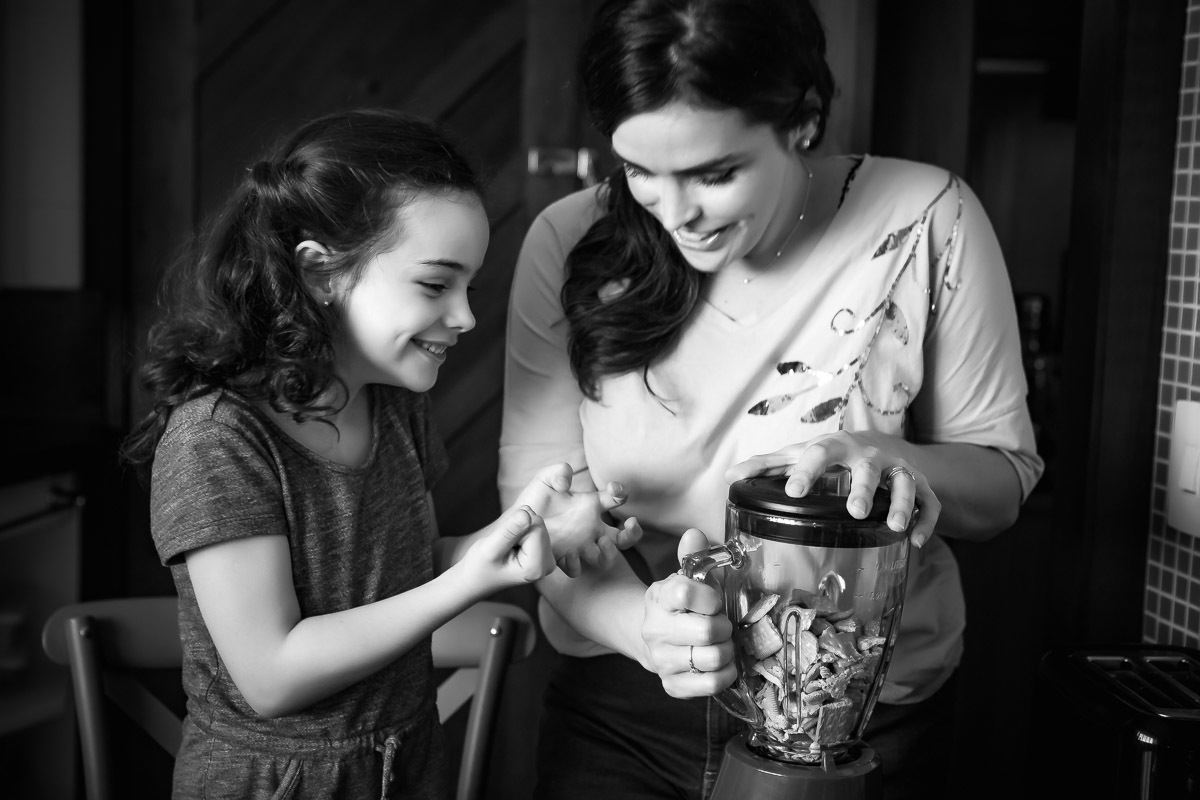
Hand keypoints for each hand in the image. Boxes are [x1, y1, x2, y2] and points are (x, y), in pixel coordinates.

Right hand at [462, 506, 555, 590]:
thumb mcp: (490, 548)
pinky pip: (535, 526)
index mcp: (536, 568)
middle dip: (518, 527)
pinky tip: (512, 544)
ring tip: (506, 546)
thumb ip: (509, 531)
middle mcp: (548, 564)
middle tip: (503, 544)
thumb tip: (527, 512)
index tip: (502, 545)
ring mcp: (548, 559)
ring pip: (537, 523)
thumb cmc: (479, 566)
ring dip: (518, 528)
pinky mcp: (545, 552)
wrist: (477, 577)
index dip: (515, 528)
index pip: (536, 528)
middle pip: (538, 524)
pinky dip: (521, 529)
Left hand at [512, 463, 643, 576]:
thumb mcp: (544, 481)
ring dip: (610, 552)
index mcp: (591, 506)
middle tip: (630, 524)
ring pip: (606, 558)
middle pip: (623, 537)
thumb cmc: (536, 500)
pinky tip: (568, 554)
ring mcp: (580, 546)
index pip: (615, 499)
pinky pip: (576, 568)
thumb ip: (556, 473)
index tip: (614, 489)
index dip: (620, 493)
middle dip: (633, 532)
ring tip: (602, 542)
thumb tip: (566, 474)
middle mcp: (591, 528)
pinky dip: (575, 563)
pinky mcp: (563, 559)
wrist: (516, 523)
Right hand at [640, 529, 736, 697]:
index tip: (714, 601)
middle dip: (724, 627)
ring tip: (722, 644)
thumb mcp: (685, 577)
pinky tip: (722, 665)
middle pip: (706, 631)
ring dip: (726, 651)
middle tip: (723, 625)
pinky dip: (725, 675)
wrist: (655, 638)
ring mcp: (661, 660)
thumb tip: (695, 533)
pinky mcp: (672, 685)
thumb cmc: (680, 607)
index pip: (685, 593)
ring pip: (712, 659)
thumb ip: (693, 555)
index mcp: (660, 598)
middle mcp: (655, 630)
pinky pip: (710, 684)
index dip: (709, 597)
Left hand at [725, 432, 941, 547]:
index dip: (807, 472)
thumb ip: (767, 466)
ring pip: (904, 484)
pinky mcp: (920, 486)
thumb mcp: (800, 455)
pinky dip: (925, 520)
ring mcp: (897, 470)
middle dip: (863, 488)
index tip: (793, 491)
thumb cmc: (832, 455)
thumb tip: (729, 477)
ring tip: (892, 527)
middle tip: (854, 511)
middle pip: (868, 468)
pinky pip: (928, 503)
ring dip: (899, 504)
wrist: (882, 445)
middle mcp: (869, 456)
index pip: (819, 454)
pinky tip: (916, 542)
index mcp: (835, 448)